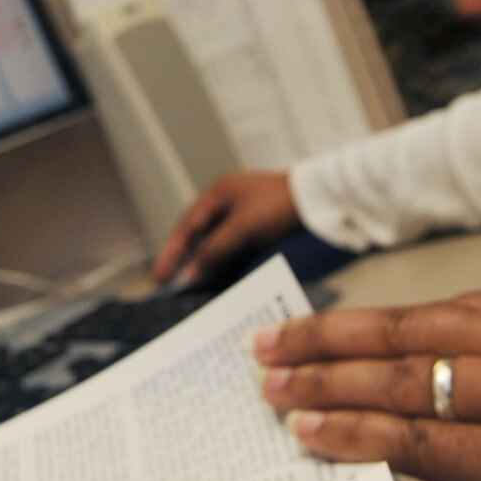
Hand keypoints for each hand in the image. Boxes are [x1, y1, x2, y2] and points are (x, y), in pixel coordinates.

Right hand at [151, 170, 297, 286]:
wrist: (321, 201)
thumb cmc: (281, 205)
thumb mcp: (242, 229)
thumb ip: (214, 251)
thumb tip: (190, 274)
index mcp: (218, 193)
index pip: (186, 225)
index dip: (171, 252)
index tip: (159, 276)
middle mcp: (228, 202)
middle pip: (198, 235)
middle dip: (183, 259)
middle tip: (168, 284)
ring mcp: (243, 215)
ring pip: (215, 243)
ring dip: (203, 264)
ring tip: (190, 287)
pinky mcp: (258, 229)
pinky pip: (232, 249)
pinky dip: (222, 263)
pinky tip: (217, 279)